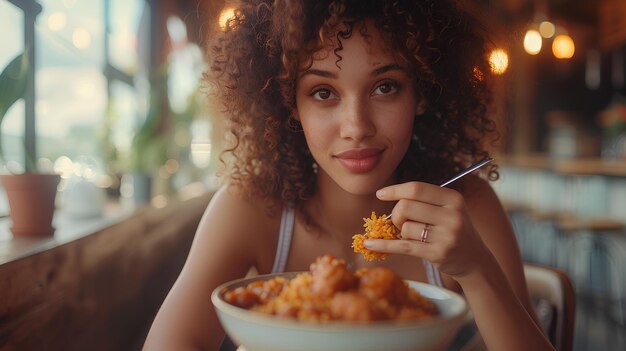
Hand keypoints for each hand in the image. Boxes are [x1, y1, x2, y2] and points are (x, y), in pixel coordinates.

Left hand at [364, 181, 491, 279]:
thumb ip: (423, 200)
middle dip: (397, 215)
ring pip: (406, 228)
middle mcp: (452, 215)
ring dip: (403, 233)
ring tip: (416, 236)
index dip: (395, 190)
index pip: (417, 188)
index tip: (381, 193)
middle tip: (401, 222)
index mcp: (453, 199)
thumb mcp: (448, 209)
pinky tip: (370, 244)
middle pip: (406, 207)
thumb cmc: (453, 230)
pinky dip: (384, 245)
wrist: (475, 260)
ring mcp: (446, 236)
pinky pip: (403, 246)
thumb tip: (385, 195)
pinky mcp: (438, 253)